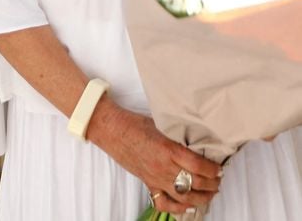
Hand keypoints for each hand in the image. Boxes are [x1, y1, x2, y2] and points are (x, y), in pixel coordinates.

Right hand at [89, 103, 221, 214]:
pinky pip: (165, 203)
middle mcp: (163, 167)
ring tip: (210, 193)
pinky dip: (178, 208)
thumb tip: (197, 140)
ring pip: (184, 196)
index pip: (197, 165)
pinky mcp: (148, 184)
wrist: (113, 131)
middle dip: (211, 184)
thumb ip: (177, 135)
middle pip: (194, 182)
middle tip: (218, 180)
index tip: (219, 168)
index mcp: (167, 149)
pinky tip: (188, 205)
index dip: (212, 169)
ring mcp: (155, 178)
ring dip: (201, 198)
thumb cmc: (135, 124)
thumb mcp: (160, 124)